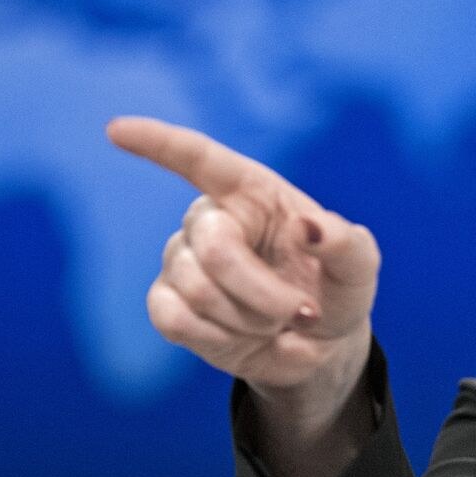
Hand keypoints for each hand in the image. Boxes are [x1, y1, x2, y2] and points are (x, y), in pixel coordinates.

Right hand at [105, 116, 380, 403]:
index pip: (198, 158)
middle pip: (214, 247)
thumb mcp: (359, 269)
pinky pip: (174, 319)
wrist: (316, 347)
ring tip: (273, 322)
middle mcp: (209, 218)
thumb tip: (309, 227)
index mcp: (251, 191)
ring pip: (197, 290)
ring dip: (249, 320)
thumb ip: (348, 244)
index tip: (116, 129)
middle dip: (262, 293)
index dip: (157, 142)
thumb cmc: (335, 292)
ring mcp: (181, 260)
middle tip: (299, 311)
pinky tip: (242, 336)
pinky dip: (218, 338)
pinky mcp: (166, 302)